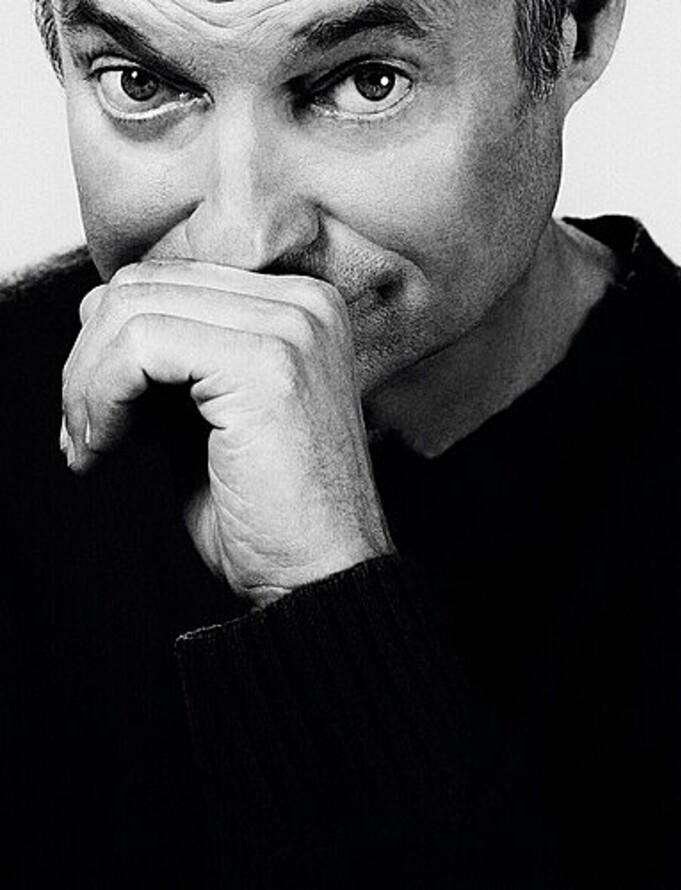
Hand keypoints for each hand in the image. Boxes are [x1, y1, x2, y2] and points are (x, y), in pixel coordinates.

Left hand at [61, 260, 392, 605]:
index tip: (96, 414)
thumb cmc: (271, 512)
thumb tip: (96, 334)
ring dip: (87, 383)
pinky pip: (140, 345)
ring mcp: (292, 327)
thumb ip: (172, 361)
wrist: (320, 576)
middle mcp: (304, 303)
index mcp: (298, 307)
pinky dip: (101, 397)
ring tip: (95, 444)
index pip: (168, 281)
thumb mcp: (211, 414)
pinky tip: (108, 446)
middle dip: (88, 361)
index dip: (111, 344)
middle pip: (142, 285)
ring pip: (131, 308)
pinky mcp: (267, 363)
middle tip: (85, 432)